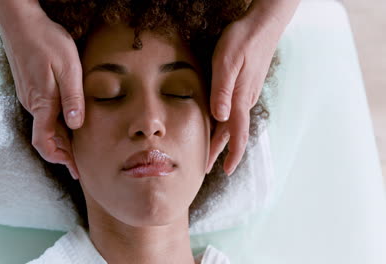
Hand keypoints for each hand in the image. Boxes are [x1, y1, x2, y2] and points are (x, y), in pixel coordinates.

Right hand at [0, 6, 82, 178]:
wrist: (21, 22)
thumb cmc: (46, 41)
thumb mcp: (67, 68)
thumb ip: (72, 98)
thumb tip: (76, 126)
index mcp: (42, 103)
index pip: (44, 142)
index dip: (60, 158)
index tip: (74, 170)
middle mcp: (33, 104)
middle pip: (47, 138)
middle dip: (64, 154)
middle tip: (80, 166)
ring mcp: (30, 97)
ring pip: (46, 127)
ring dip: (61, 141)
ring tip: (77, 150)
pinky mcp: (32, 89)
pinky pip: (45, 115)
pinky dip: (57, 126)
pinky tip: (69, 125)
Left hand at [205, 11, 282, 175]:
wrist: (264, 23)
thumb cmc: (244, 40)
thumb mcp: (227, 63)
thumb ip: (222, 91)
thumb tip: (220, 118)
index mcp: (241, 99)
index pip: (237, 134)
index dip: (232, 155)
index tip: (225, 171)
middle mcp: (246, 100)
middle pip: (234, 133)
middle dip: (221, 152)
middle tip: (207, 167)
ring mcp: (247, 93)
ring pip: (234, 123)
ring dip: (222, 139)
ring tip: (211, 151)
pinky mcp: (246, 85)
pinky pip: (236, 112)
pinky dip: (226, 125)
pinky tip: (220, 123)